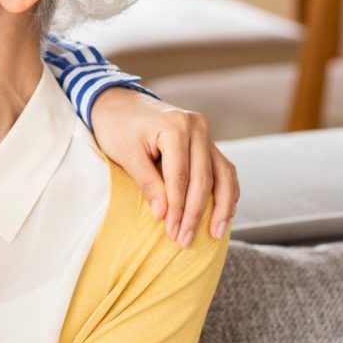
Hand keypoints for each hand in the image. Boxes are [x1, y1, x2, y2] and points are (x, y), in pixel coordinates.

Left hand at [90, 88, 237, 244]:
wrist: (118, 101)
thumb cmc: (117, 127)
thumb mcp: (126, 154)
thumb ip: (147, 183)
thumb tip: (164, 215)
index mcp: (175, 126)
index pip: (181, 177)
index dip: (178, 208)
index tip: (173, 233)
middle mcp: (196, 126)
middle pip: (204, 178)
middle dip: (195, 213)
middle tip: (185, 240)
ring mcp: (204, 132)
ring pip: (223, 174)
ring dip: (222, 206)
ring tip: (216, 234)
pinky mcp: (206, 140)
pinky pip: (223, 168)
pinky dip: (225, 190)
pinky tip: (224, 212)